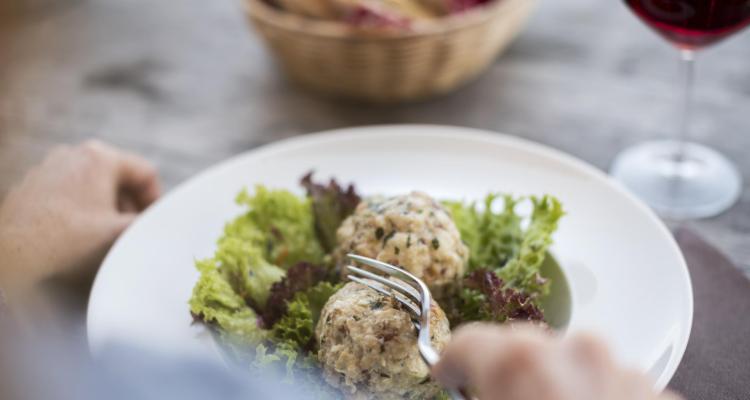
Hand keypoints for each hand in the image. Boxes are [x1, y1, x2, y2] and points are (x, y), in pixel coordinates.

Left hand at [0, 141, 159, 298]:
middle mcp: (74, 153)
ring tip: (104, 236)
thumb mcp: (120, 232)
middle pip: (119, 177)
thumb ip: (149, 225)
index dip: (156, 200)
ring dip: (106, 207)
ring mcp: (49, 166)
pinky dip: (81, 209)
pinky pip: (69, 192)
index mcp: (101, 156)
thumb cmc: (68, 239)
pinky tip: (78, 235)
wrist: (12, 253)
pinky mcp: (32, 183)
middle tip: (131, 230)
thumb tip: (166, 227)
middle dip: (129, 204)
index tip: (153, 222)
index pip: (145, 172)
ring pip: (93, 184)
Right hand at [432, 324, 682, 399]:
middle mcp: (576, 351)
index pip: (467, 340)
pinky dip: (594, 394)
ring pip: (571, 359)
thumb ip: (470, 388)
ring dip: (555, 381)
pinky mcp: (656, 392)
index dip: (451, 361)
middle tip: (502, 396)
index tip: (449, 375)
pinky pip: (611, 379)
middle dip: (507, 370)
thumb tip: (462, 381)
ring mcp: (622, 370)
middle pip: (522, 344)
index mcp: (521, 361)